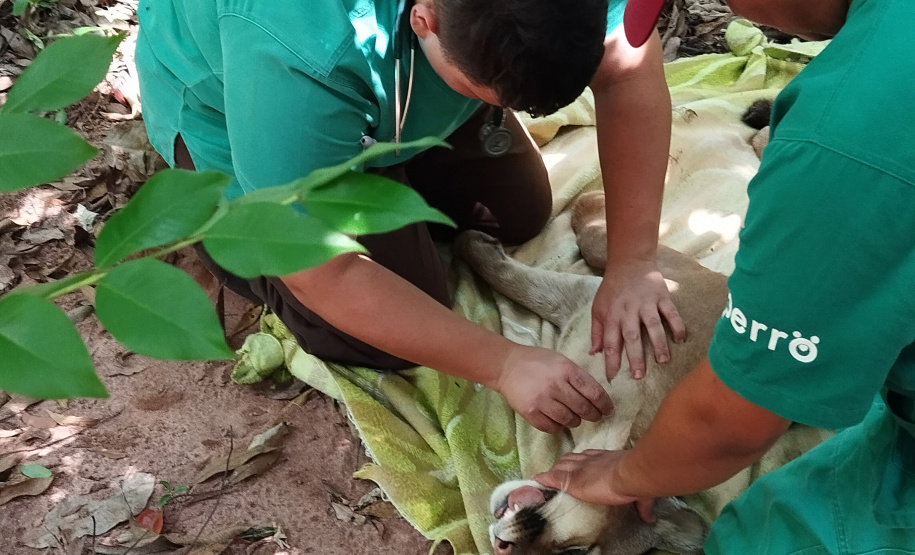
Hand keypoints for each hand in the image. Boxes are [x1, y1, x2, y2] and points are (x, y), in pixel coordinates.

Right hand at [496, 345, 613, 432]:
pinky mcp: (531, 412)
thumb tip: (597, 397)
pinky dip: (558, 427)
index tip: (608, 410)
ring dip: (575, 421)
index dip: (605, 405)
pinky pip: (552, 428)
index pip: (594, 392)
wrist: (507, 366)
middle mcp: (556, 385)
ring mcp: (542, 400)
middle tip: (594, 417)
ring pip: (569, 420)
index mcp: (567, 370)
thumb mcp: (561, 361)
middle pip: (584, 409)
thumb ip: (578, 377)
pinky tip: (558, 421)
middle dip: (593, 416)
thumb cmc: (537, 362)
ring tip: (574, 418)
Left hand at [534, 449, 655, 522]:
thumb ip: (643, 505)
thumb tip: (650, 517)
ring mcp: (578, 469)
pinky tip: (537, 479)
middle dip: (565, 463)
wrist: (627, 475)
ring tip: (548, 475)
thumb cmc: (635, 479)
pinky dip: (544, 478)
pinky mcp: (570, 480)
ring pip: (561, 466)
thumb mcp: (641, 492)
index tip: (579, 464)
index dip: (582, 460)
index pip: (589, 457)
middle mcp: (590, 460)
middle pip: (572, 459)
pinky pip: (552, 477)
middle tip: (560, 470)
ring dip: (555, 470)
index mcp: (605, 459)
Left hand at [591, 258, 685, 380]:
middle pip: (632, 337)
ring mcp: (646, 303)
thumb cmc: (612, 289)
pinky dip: (677, 325)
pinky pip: (671, 312)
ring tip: (663, 361)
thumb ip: (597, 331)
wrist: (629, 263)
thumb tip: (594, 353)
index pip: (610, 342)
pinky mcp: (662, 296)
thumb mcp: (598, 308)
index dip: (611, 361)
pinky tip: (681, 339)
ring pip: (653, 326)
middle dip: (635, 357)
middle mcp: (629, 311)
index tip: (613, 378)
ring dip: (659, 344)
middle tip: (640, 376)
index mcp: (612, 316)